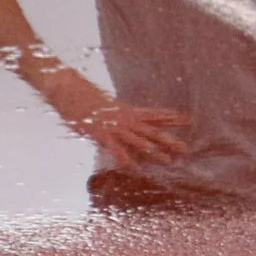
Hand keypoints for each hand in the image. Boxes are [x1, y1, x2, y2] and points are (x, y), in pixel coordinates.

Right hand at [44, 69, 188, 167]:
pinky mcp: (100, 132)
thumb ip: (118, 115)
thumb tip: (127, 121)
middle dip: (169, 140)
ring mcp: (114, 126)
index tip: (188, 119)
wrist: (68, 88)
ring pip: (138, 140)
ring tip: (167, 161)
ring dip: (153, 151)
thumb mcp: (107, 106)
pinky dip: (125, 158)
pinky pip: (115, 148)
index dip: (170, 117)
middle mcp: (125, 118)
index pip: (154, 114)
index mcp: (127, 110)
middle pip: (152, 130)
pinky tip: (134, 168)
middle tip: (186, 149)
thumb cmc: (84, 97)